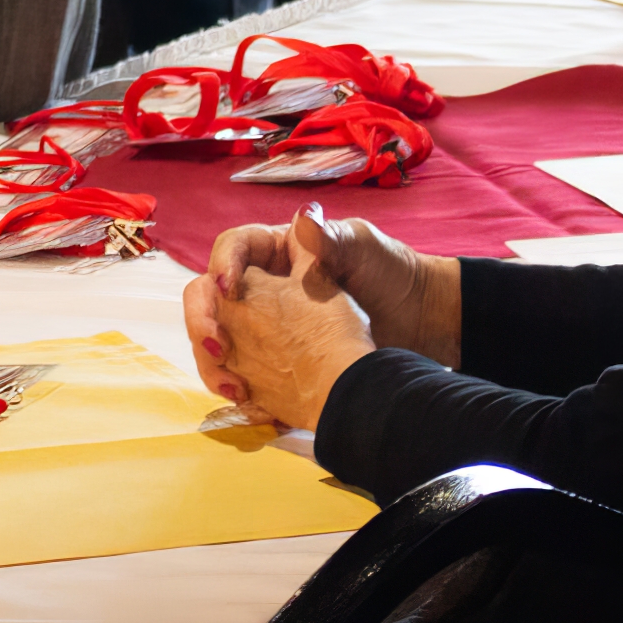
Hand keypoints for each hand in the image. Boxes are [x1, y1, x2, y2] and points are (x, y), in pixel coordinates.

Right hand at [184, 208, 456, 414]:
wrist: (419, 322)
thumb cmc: (391, 273)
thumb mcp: (363, 248)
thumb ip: (331, 238)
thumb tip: (303, 217)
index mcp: (277, 251)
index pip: (233, 249)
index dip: (222, 265)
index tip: (228, 289)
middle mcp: (262, 287)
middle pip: (209, 297)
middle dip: (203, 320)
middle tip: (218, 345)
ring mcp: (264, 327)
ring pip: (217, 339)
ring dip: (213, 363)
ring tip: (234, 387)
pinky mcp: (273, 362)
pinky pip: (240, 373)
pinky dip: (238, 390)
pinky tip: (251, 404)